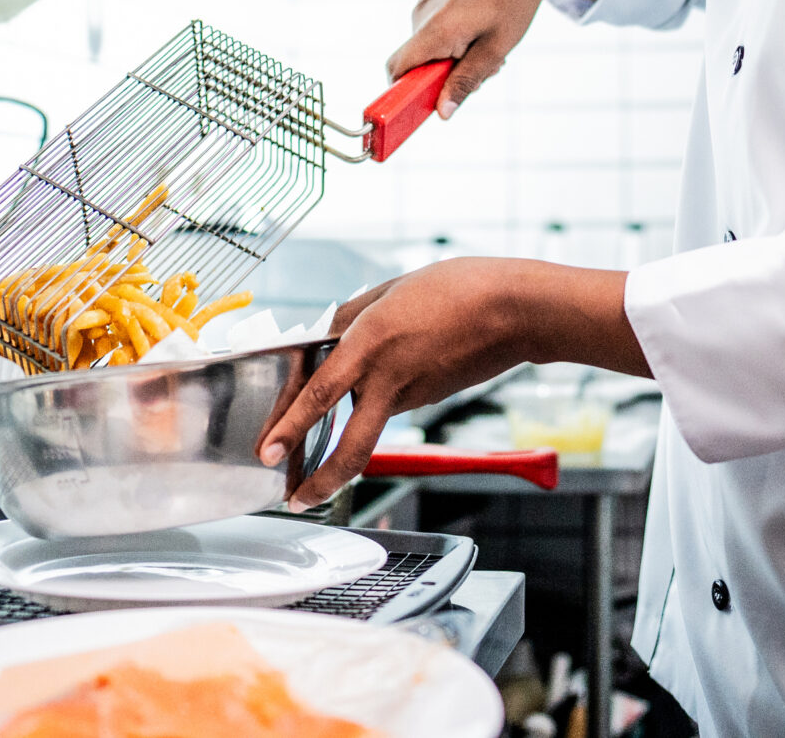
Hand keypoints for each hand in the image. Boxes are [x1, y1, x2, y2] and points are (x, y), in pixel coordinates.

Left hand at [257, 258, 644, 506]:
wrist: (517, 309)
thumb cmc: (459, 287)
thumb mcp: (391, 289)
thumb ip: (351, 316)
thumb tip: (327, 337)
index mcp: (371, 342)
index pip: (319, 394)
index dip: (289, 427)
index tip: (267, 451)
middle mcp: (388, 376)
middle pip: (350, 446)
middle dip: (319, 480)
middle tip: (295, 497)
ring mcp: (412, 393)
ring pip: (367, 429)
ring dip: (341, 456)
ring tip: (319, 476)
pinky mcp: (429, 397)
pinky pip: (390, 406)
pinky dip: (373, 409)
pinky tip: (372, 393)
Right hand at [384, 0, 606, 116]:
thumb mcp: (497, 47)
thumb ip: (466, 80)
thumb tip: (442, 112)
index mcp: (436, 29)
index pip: (396, 71)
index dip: (401, 96)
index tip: (421, 111)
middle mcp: (422, 17)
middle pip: (418, 66)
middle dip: (445, 79)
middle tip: (485, 71)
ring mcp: (425, 6)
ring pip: (428, 51)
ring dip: (454, 61)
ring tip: (489, 47)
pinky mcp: (432, 1)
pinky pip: (433, 35)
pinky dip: (454, 44)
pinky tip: (482, 34)